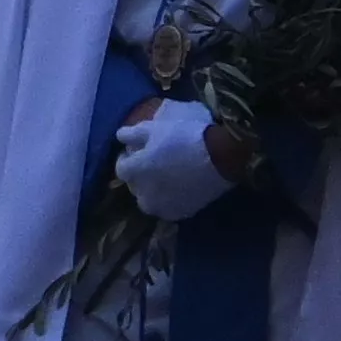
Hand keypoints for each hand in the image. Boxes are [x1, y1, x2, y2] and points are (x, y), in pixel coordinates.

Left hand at [112, 100, 240, 223]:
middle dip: (139, 175)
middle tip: (151, 163)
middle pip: (134, 186)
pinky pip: (167, 208)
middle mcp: (144, 193)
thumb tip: (119, 137)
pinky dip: (168, 200)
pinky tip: (178, 188)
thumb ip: (132, 134)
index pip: (121, 169)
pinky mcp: (181, 213)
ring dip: (151, 191)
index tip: (135, 151)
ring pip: (149, 201)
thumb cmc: (184, 137)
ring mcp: (163, 206)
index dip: (126, 158)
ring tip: (164, 178)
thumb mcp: (155, 128)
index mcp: (136, 172)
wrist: (221, 156)